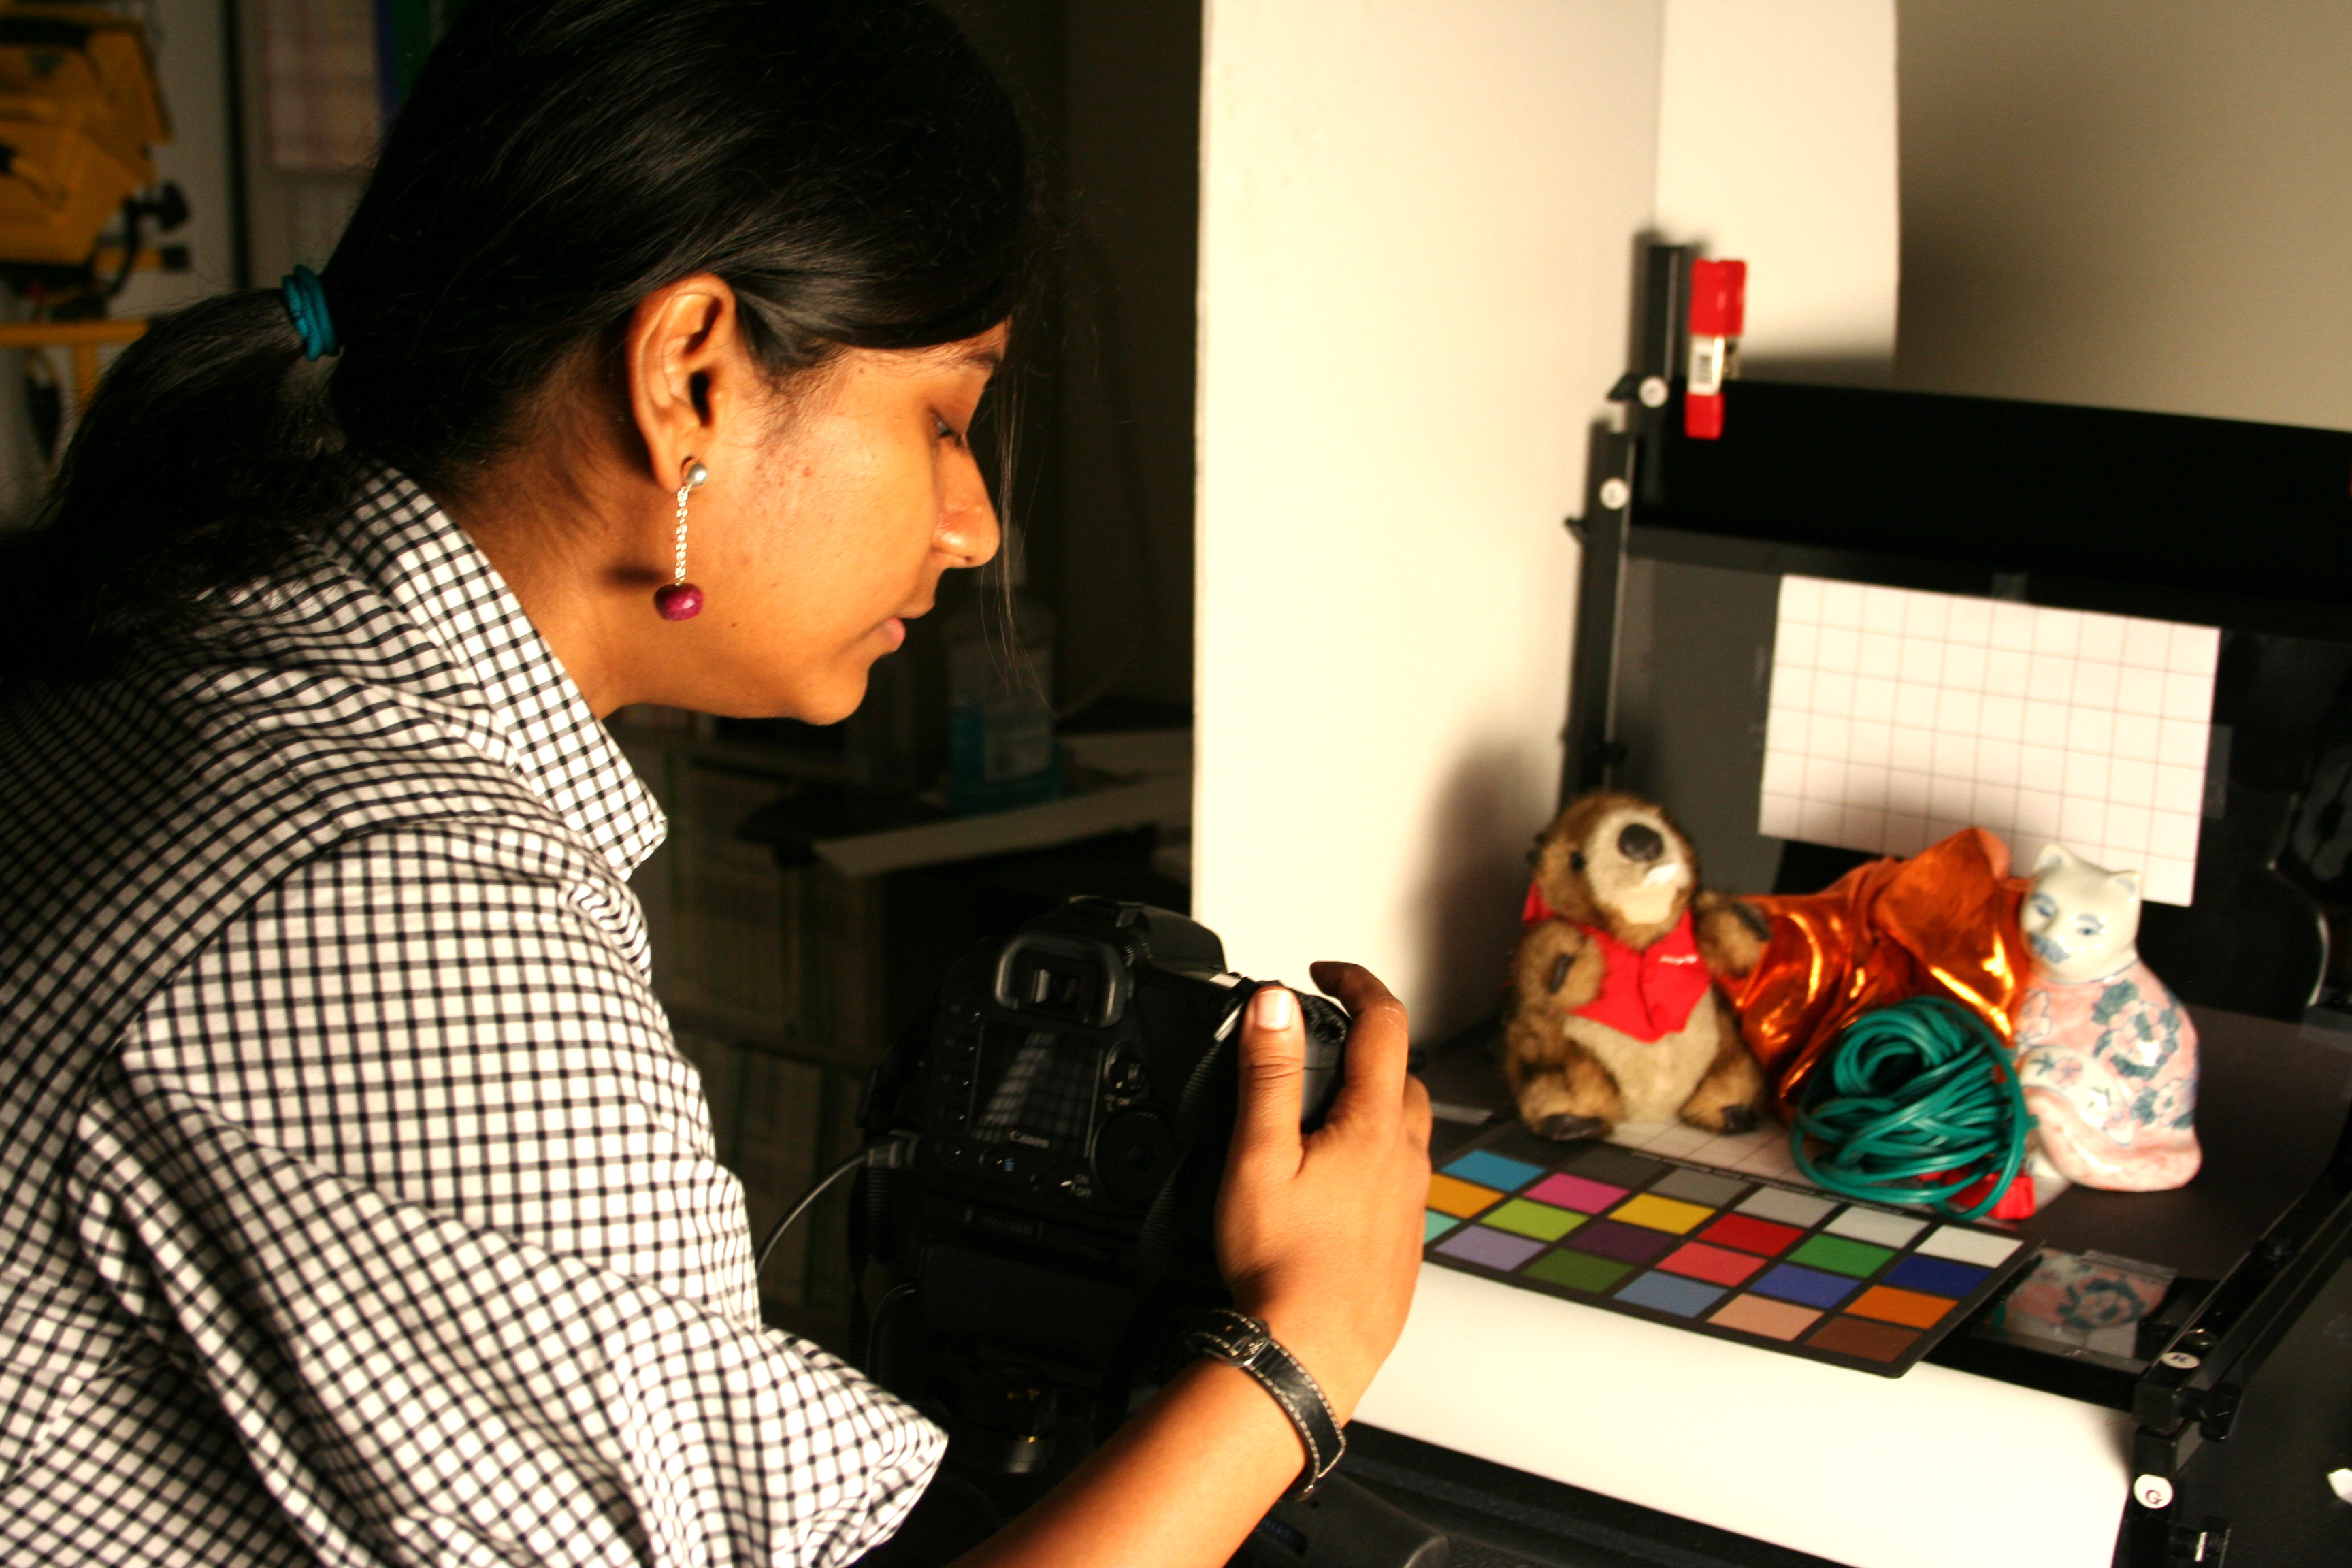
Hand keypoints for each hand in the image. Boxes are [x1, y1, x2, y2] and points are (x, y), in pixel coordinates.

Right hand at [1214, 961, 1430, 1419]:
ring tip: (1326, 1103)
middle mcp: (1406, 1158)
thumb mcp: (1258, 1157)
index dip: (1354, 981)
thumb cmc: (1284, 1268)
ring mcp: (1410, 1201)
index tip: (1324, 972)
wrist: (1311, 1355)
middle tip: (1322, 1035)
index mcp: (1374, 1126)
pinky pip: (1401, 1174)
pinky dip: (1375, 1151)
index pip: (1384, 1023)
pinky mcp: (1404, 1238)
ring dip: (1375, 1096)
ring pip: (1407, 1126)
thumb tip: (1276, 1004)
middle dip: (1367, 1040)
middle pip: (1403, 1072)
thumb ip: (1269, 1075)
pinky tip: (1337, 1178)